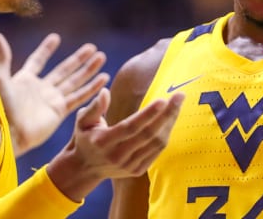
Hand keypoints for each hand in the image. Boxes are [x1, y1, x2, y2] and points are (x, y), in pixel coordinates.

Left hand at [0, 32, 108, 155]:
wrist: (8, 134)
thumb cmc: (0, 108)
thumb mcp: (0, 79)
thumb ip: (3, 58)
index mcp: (25, 80)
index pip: (38, 60)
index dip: (46, 50)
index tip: (56, 38)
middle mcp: (41, 89)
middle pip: (64, 69)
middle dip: (78, 58)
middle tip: (92, 47)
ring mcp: (52, 100)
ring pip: (75, 81)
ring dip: (88, 70)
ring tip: (101, 57)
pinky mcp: (60, 111)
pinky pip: (79, 97)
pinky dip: (92, 88)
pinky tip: (103, 78)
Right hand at [47, 88, 184, 200]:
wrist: (85, 168)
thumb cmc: (85, 137)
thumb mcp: (82, 121)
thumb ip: (94, 107)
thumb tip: (105, 91)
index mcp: (103, 142)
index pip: (130, 127)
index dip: (147, 114)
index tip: (163, 99)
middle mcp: (117, 156)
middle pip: (148, 134)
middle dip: (167, 114)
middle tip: (179, 96)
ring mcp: (128, 165)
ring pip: (156, 143)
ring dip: (169, 123)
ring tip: (177, 104)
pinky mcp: (137, 170)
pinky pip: (157, 151)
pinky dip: (166, 134)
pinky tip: (170, 119)